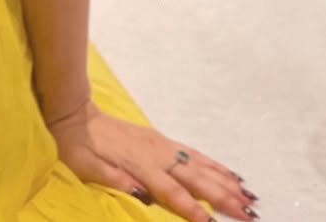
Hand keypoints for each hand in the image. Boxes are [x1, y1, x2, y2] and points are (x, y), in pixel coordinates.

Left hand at [46, 97, 258, 220]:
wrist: (74, 113)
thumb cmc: (77, 146)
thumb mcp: (87, 168)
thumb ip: (114, 180)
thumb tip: (143, 194)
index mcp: (140, 166)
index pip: (173, 193)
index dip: (194, 211)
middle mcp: (156, 154)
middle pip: (196, 179)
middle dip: (224, 198)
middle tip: (250, 214)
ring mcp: (161, 145)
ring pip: (200, 165)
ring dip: (225, 182)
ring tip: (249, 196)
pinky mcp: (160, 140)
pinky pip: (193, 154)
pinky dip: (213, 165)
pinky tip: (228, 173)